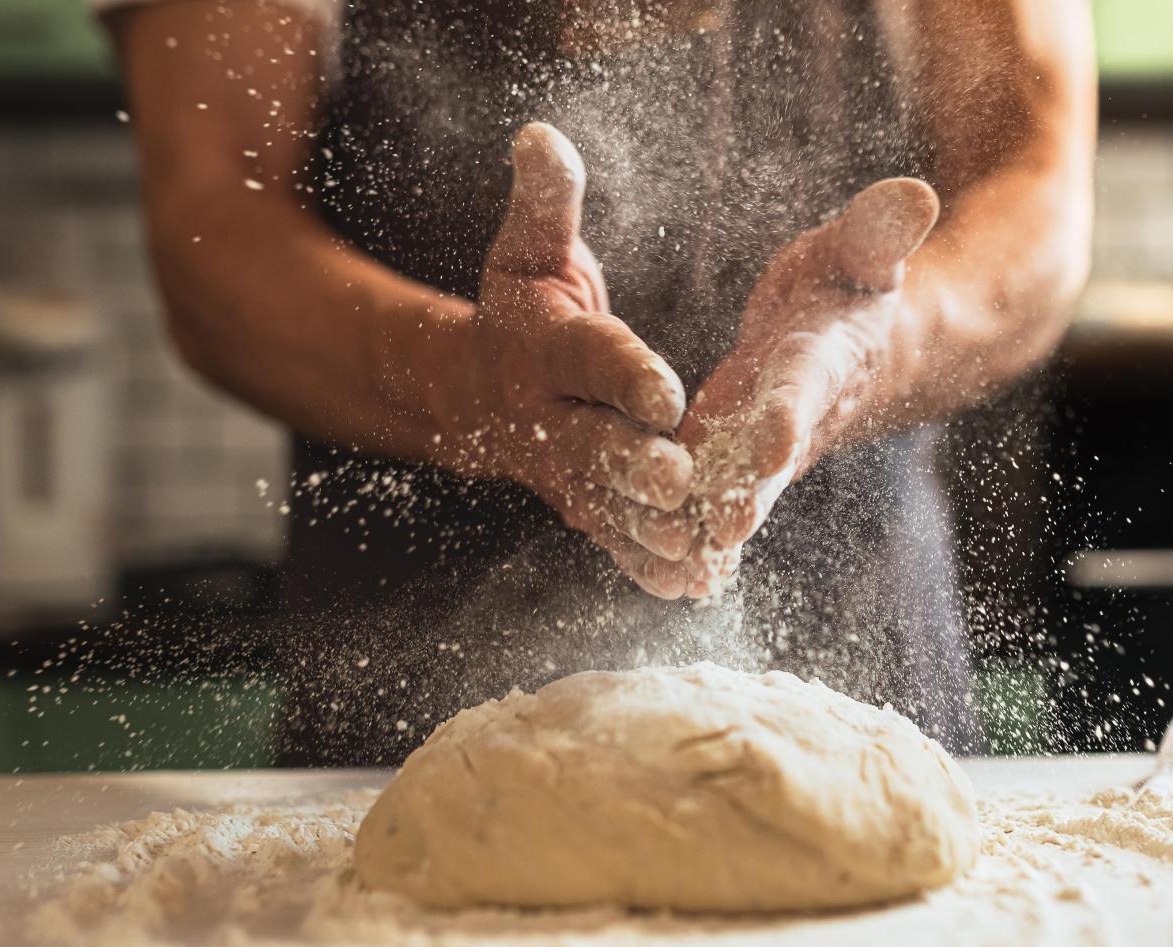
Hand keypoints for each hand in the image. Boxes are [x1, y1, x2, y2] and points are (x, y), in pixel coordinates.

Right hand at [422, 123, 695, 597]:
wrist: (474, 390)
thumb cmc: (522, 308)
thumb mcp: (530, 250)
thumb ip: (546, 201)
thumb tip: (539, 134)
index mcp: (546, 348)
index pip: (589, 358)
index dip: (625, 372)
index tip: (666, 390)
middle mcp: (549, 417)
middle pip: (593, 444)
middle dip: (634, 465)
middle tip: (681, 481)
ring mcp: (562, 470)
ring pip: (606, 504)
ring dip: (648, 530)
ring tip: (697, 548)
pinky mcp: (580, 505)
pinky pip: (611, 538)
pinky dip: (644, 564)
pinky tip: (689, 586)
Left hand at [674, 178, 940, 596]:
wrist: (864, 344)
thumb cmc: (853, 283)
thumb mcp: (863, 250)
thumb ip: (880, 230)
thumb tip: (918, 192)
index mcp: (825, 356)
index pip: (806, 384)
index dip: (791, 410)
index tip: (774, 438)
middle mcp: (799, 411)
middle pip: (772, 457)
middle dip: (750, 492)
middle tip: (722, 530)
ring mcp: (767, 443)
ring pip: (741, 489)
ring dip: (712, 526)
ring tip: (681, 565)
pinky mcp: (739, 458)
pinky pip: (717, 498)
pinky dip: (698, 533)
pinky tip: (666, 570)